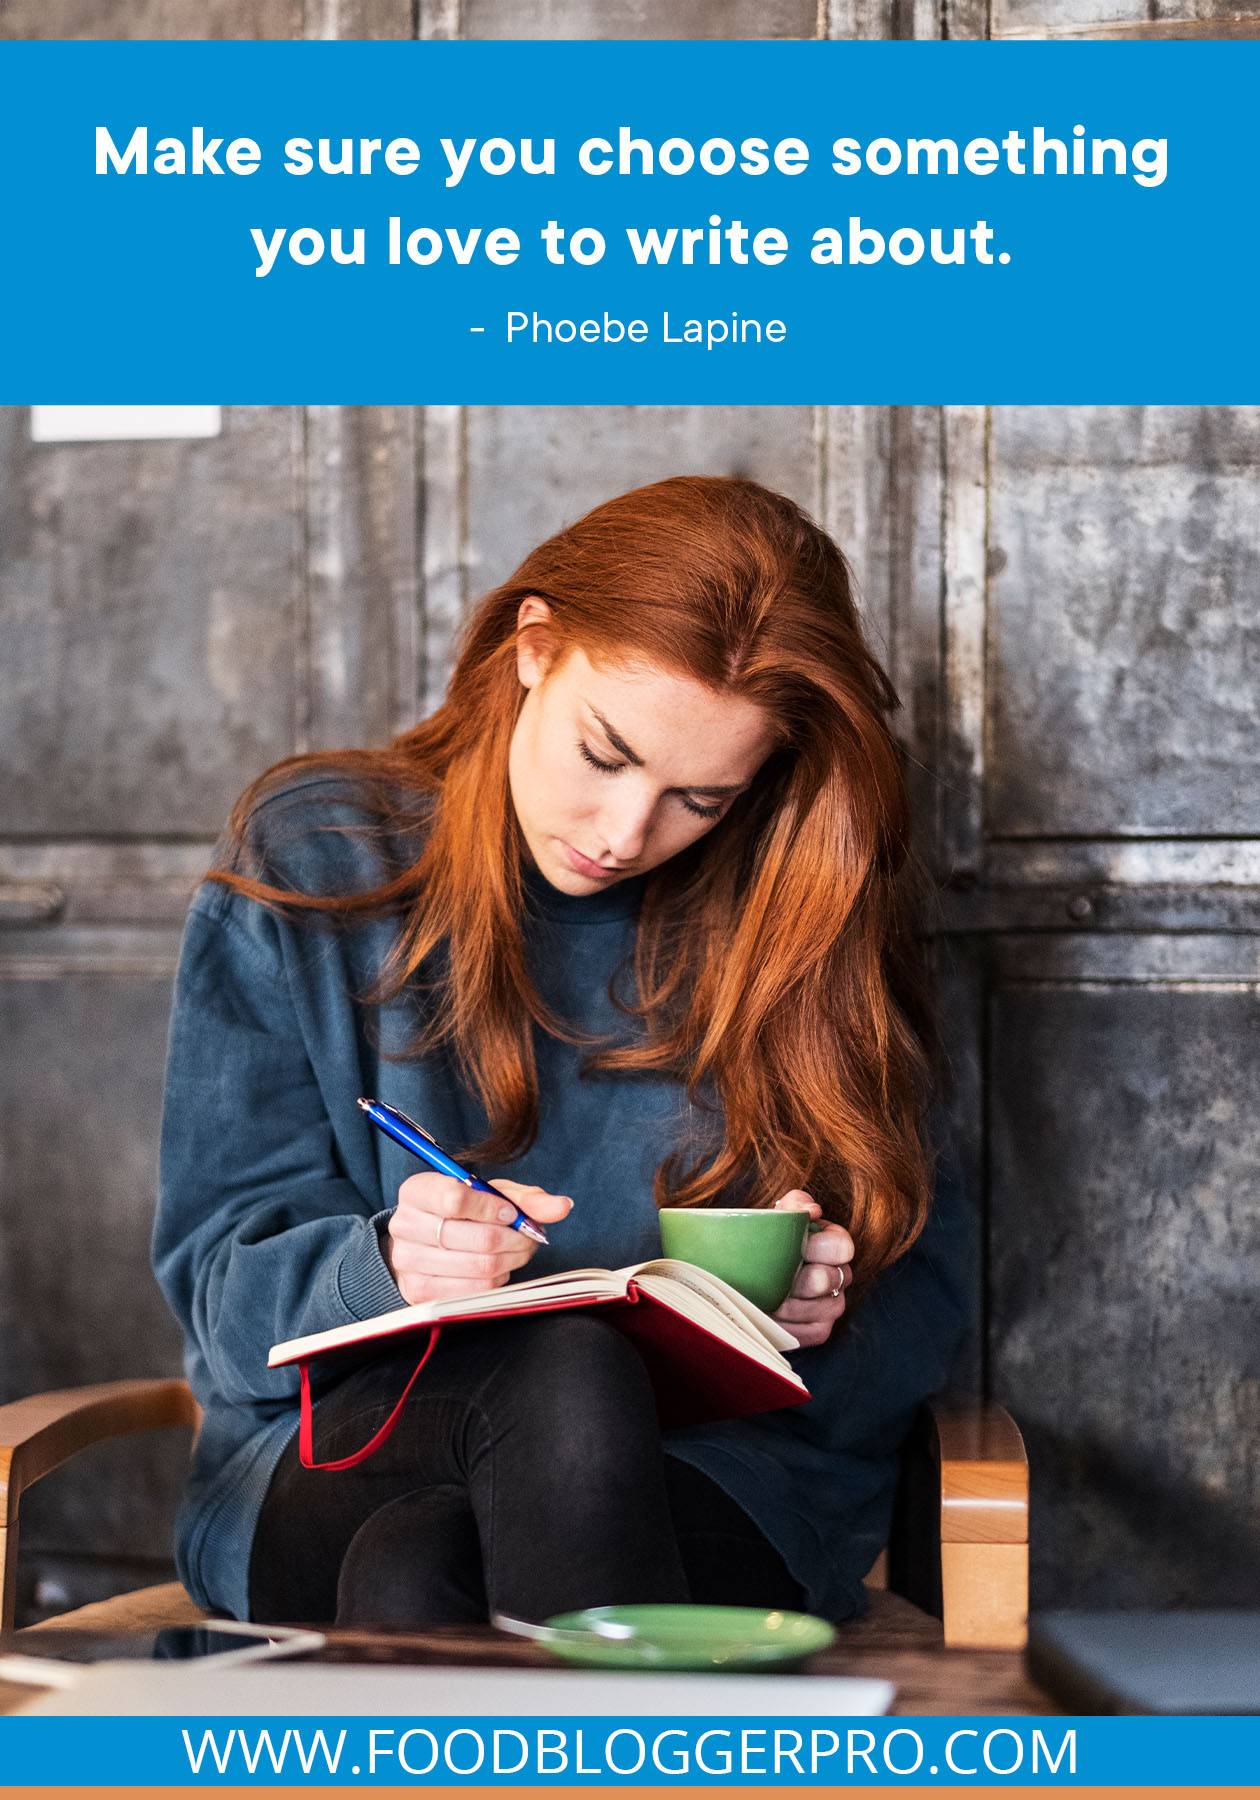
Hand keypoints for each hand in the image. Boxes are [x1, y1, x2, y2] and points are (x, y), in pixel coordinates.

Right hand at [383, 1173, 573, 1306]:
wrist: (425, 1243)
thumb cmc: (462, 1212)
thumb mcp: (489, 1195)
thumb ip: (525, 1198)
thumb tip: (563, 1206)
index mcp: (417, 1191)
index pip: (456, 1199)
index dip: (493, 1208)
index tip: (511, 1213)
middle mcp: (405, 1225)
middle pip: (476, 1237)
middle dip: (514, 1238)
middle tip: (528, 1236)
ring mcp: (409, 1261)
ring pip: (479, 1266)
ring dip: (511, 1259)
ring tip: (518, 1250)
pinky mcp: (419, 1292)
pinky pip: (474, 1290)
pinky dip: (497, 1279)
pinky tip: (498, 1268)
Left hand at [770, 1189, 854, 1348]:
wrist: (748, 1273)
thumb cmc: (767, 1241)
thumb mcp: (777, 1217)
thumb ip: (793, 1205)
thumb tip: (811, 1210)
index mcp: (836, 1244)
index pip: (842, 1246)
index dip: (816, 1247)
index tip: (792, 1247)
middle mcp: (842, 1275)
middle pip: (826, 1279)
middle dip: (795, 1278)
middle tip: (770, 1277)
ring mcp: (834, 1306)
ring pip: (816, 1308)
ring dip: (784, 1303)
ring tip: (762, 1297)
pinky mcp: (820, 1330)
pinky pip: (806, 1331)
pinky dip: (783, 1324)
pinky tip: (768, 1314)